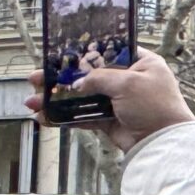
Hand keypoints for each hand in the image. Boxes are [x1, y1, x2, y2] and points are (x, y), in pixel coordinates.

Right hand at [25, 47, 194, 155]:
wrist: (162, 142)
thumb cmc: (154, 106)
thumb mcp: (128, 83)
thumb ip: (99, 78)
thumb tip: (77, 82)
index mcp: (141, 62)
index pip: (108, 52)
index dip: (84, 53)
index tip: (61, 55)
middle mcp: (128, 80)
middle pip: (88, 76)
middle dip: (61, 79)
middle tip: (36, 80)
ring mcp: (117, 102)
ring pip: (81, 98)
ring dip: (57, 100)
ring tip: (33, 102)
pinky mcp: (109, 121)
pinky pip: (82, 117)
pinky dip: (64, 117)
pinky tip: (45, 117)